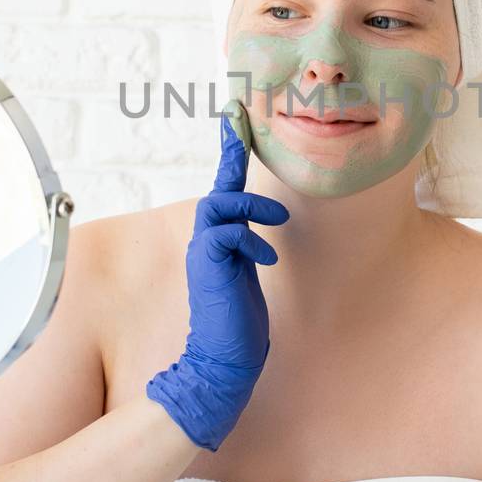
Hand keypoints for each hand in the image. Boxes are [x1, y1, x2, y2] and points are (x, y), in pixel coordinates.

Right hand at [146, 100, 288, 451]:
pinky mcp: (208, 269)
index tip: (234, 120)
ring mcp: (204, 255)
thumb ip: (249, 247)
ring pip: (216, 206)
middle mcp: (206, 244)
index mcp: (218, 243)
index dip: (229, 155)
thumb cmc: (239, 324)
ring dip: (249, 206)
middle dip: (229, 157)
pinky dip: (250, 240)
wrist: (222, 362)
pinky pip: (225, 236)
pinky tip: (268, 259)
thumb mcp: (248, 275)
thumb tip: (266, 225)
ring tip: (277, 219)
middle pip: (217, 191)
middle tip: (239, 124)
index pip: (224, 192)